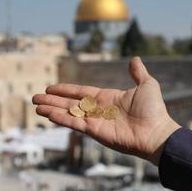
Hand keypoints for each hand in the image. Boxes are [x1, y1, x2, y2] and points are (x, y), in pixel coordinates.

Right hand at [32, 57, 179, 164]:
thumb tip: (134, 59)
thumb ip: (137, 72)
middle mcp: (98, 109)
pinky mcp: (95, 131)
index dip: (66, 90)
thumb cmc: (153, 109)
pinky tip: (48, 114)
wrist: (157, 131)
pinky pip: (75, 123)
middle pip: (70, 103)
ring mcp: (95, 121)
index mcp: (107, 98)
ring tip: (36, 107)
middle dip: (52, 100)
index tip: (51, 88)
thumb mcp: (147, 84)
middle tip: (35, 98)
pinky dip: (61, 119)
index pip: (81, 92)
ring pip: (68, 113)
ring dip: (52, 109)